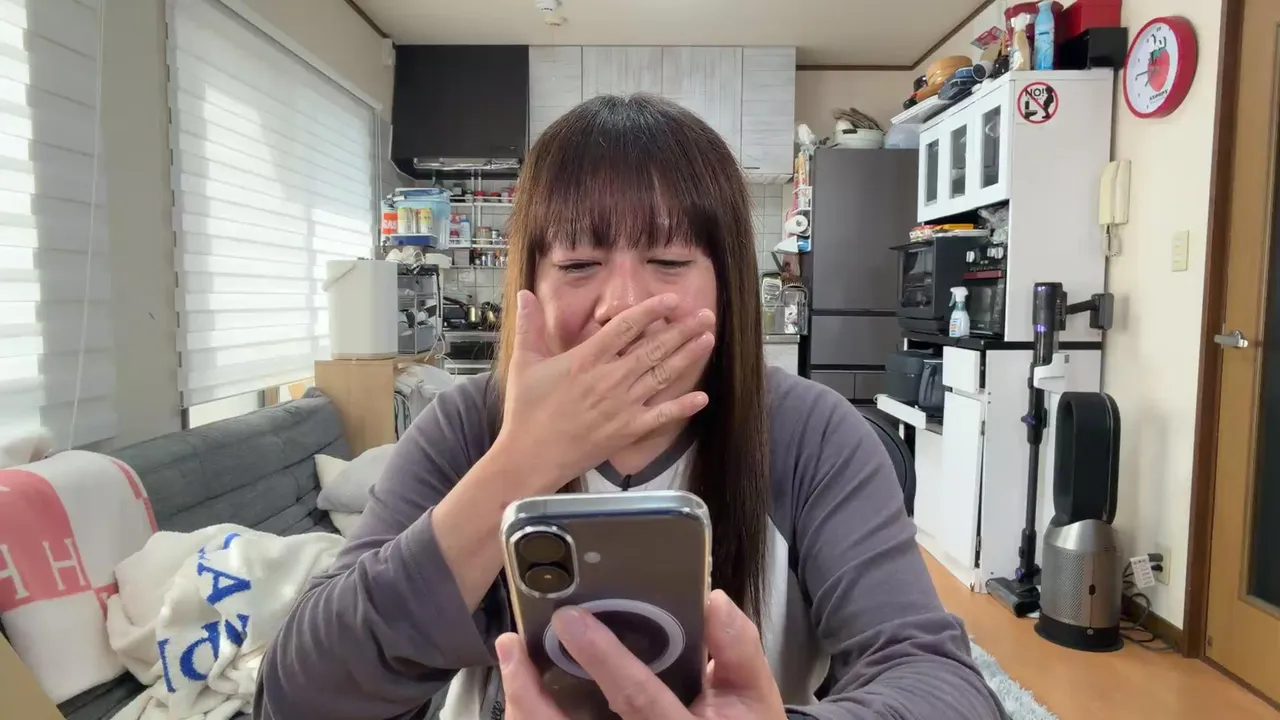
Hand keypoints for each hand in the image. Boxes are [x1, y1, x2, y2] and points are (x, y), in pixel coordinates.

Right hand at [494, 290, 714, 492]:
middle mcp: (610, 378)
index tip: (672, 300)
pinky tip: (702, 396)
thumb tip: (524, 294)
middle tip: (706, 315)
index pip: (626, 326)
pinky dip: (682, 406)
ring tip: (708, 339)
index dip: (652, 310)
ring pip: (662, 375)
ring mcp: (622, 405)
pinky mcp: (627, 430)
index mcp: (586, 359)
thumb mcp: (524, 363)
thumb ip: (528, 326)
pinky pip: (661, 417)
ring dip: (688, 357)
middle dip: (682, 330)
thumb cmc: (526, 411)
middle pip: (654, 347)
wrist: (531, 457)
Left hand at [497, 590, 786, 719]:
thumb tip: (713, 602)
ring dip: (524, 702)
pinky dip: (534, 712)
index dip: (603, 659)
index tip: (572, 618)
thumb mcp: (755, 699)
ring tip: (512, 657)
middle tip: (514, 644)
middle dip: (533, 691)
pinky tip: (525, 684)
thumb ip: (738, 650)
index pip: (637, 698)